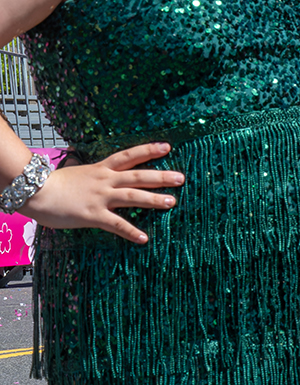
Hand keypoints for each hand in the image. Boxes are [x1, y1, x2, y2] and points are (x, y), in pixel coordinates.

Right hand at [21, 143, 182, 242]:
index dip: (148, 150)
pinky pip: (116, 224)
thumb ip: (94, 174)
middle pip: (138, 176)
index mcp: (101, 169)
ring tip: (172, 202)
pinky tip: (144, 238)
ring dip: (154, 199)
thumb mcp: (78, 172)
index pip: (128, 156)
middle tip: (181, 178)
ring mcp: (100, 197)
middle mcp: (104, 180)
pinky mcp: (92, 215)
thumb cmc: (53, 184)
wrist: (34, 191)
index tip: (167, 146)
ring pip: (132, 196)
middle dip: (161, 176)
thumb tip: (103, 173)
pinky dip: (131, 231)